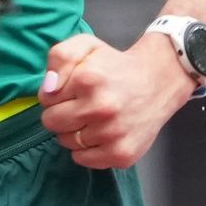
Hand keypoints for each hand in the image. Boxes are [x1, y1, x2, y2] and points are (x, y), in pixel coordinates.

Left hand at [39, 28, 198, 168]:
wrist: (159, 81)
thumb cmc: (116, 64)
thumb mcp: (85, 45)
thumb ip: (60, 58)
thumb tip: (48, 90)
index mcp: (88, 79)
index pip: (46, 99)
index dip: (57, 94)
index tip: (74, 91)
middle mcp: (101, 108)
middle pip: (52, 123)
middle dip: (61, 114)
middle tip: (81, 106)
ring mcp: (113, 134)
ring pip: (66, 142)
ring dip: (74, 132)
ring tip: (93, 119)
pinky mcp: (122, 153)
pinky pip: (83, 160)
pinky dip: (87, 150)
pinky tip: (100, 134)